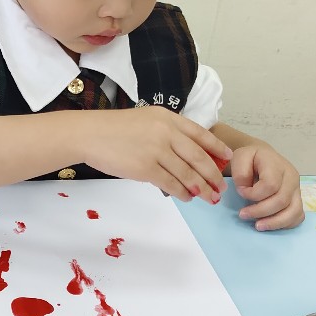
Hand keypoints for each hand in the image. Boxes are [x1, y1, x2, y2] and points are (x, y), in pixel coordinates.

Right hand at [82, 107, 231, 202]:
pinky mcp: (146, 168)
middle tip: (221, 187)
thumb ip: (165, 132)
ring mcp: (156, 150)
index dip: (217, 147)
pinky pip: (171, 183)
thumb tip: (184, 155)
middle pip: (199, 157)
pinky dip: (182, 192)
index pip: (200, 133)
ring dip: (201, 188)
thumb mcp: (144, 120)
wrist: (88, 134)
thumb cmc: (112, 129)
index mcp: (167, 118)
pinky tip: (187, 197)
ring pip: (187, 173)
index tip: (227, 157)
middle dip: (213, 174)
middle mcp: (166, 132)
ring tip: (208, 197)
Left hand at [228, 144, 302, 229]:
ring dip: (274, 222)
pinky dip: (285, 224)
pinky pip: (298, 216)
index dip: (254, 194)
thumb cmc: (250, 158)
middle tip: (242, 215)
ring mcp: (296, 189)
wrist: (263, 156)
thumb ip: (240, 172)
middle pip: (281, 201)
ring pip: (294, 211)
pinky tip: (270, 225)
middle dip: (260, 211)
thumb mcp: (240, 157)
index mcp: (277, 165)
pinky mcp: (297, 199)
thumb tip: (245, 190)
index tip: (240, 192)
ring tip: (257, 226)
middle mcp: (291, 177)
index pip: (270, 185)